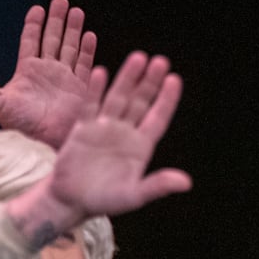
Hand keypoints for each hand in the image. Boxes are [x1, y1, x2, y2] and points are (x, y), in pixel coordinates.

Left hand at [0, 0, 106, 148]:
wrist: (43, 142)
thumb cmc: (19, 126)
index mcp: (28, 71)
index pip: (31, 41)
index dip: (34, 25)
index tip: (38, 9)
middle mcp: (48, 71)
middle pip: (53, 39)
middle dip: (58, 20)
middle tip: (61, 1)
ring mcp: (65, 78)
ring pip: (70, 47)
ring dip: (74, 30)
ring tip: (77, 11)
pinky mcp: (81, 87)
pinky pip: (84, 64)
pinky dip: (87, 49)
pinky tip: (89, 35)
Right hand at [22, 53, 189, 232]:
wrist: (71, 201)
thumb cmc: (105, 201)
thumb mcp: (134, 196)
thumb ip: (157, 186)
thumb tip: (186, 183)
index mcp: (140, 147)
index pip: (158, 118)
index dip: (166, 100)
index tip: (175, 80)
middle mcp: (125, 133)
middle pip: (140, 103)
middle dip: (150, 83)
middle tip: (161, 61)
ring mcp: (104, 128)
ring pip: (118, 99)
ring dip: (127, 79)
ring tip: (138, 58)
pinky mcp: (83, 129)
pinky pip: (90, 106)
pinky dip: (95, 91)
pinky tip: (101, 72)